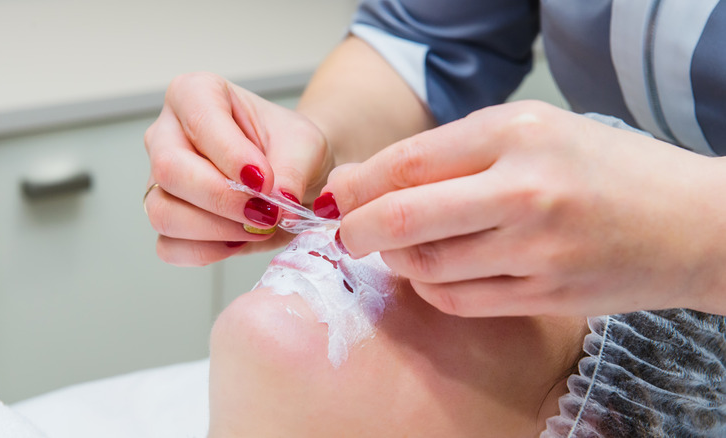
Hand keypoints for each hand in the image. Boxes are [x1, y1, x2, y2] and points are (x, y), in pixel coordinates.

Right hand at [144, 72, 331, 265]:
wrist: (290, 172)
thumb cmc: (289, 146)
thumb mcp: (305, 145)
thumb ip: (292, 169)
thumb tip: (278, 202)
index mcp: (195, 94)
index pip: (199, 122)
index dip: (231, 157)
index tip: (265, 180)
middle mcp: (167, 134)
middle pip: (170, 171)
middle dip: (222, 199)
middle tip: (266, 213)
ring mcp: (159, 179)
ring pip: (163, 212)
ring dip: (216, 230)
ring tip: (258, 226)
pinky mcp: (166, 217)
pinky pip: (169, 246)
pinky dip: (207, 252)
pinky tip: (239, 241)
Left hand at [322, 101, 725, 316]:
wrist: (692, 223)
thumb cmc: (608, 168)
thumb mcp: (532, 131)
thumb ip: (452, 152)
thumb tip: (369, 181)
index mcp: (516, 133)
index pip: (406, 163)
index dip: (359, 185)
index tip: (340, 196)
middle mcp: (524, 191)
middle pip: (403, 219)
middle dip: (358, 230)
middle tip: (348, 233)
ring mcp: (536, 250)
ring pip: (427, 267)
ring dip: (396, 261)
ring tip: (397, 249)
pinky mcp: (545, 296)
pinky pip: (459, 300)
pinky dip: (432, 288)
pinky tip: (434, 273)